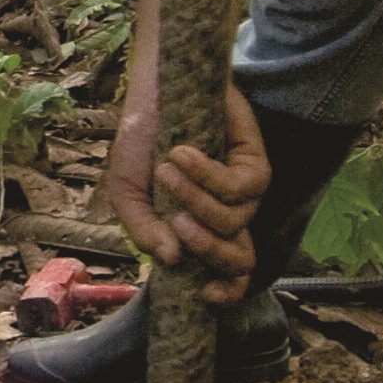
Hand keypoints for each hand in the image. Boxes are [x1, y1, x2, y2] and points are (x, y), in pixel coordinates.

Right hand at [103, 66, 271, 295]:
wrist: (155, 87)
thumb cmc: (142, 139)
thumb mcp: (127, 190)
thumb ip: (142, 229)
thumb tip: (170, 259)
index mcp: (200, 229)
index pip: (228, 273)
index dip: (228, 291)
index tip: (206, 295)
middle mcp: (227, 214)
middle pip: (242, 258)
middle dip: (210, 249)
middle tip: (177, 224)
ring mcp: (244, 190)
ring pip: (234, 220)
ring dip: (194, 199)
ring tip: (165, 170)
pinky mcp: (255, 160)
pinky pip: (238, 186)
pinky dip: (206, 174)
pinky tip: (181, 154)